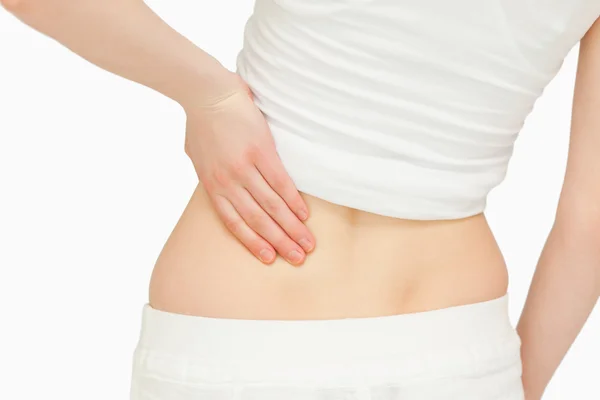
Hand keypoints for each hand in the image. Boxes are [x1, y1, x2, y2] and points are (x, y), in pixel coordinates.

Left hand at [183, 74, 314, 265]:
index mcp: (213, 186)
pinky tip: (305, 215)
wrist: (207, 93)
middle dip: (279, 242)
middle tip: (298, 259)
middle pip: (257, 220)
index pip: (235, 223)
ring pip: (271, 206)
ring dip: (291, 227)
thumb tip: (220, 186)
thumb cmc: (200, 123)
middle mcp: (229, 183)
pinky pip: (281, 183)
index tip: (270, 258)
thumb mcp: (197, 157)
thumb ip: (211, 176)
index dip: (253, 242)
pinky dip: (294, 201)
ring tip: (307, 243)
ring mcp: (245, 168)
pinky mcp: (261, 152)